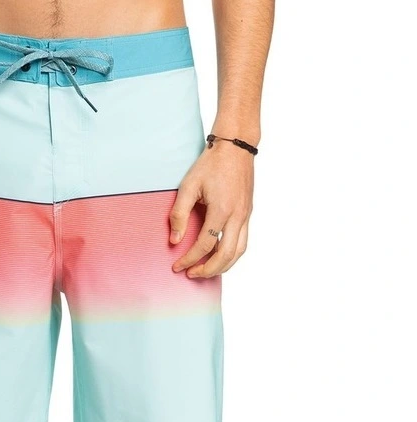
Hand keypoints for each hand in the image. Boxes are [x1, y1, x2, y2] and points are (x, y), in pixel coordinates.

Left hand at [169, 141, 253, 278]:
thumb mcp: (189, 185)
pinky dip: (231, 255)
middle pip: (225, 255)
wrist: (236, 147)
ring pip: (238, 252)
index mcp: (222, 209)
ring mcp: (245, 216)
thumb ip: (179, 214)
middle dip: (207, 270)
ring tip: (205, 271)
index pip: (205, 245)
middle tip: (191, 274)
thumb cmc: (211, 164)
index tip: (177, 266)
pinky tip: (218, 256)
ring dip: (222, 266)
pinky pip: (242, 242)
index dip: (189, 259)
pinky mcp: (247, 214)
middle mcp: (237, 216)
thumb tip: (174, 240)